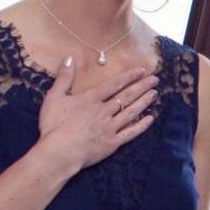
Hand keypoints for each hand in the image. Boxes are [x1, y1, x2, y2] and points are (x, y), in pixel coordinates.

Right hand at [36, 58, 157, 171]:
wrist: (59, 152)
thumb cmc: (54, 125)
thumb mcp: (54, 97)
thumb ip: (64, 77)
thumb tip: (70, 57)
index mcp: (91, 99)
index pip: (114, 84)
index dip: (129, 76)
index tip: (142, 70)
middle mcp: (104, 111)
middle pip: (127, 96)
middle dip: (142, 86)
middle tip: (155, 80)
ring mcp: (110, 128)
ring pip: (131, 112)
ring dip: (144, 102)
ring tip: (154, 94)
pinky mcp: (112, 144)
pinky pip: (130, 133)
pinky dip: (141, 126)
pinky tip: (150, 119)